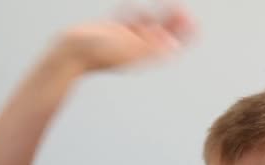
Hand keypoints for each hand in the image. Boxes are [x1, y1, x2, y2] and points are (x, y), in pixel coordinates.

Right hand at [55, 6, 194, 71]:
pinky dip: (136, 15)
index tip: (194, 24)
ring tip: (173, 8)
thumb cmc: (98, 51)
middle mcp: (137, 50)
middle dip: (173, 25)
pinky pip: (129, 23)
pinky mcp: (113, 33)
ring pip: (147, 28)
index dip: (183, 36)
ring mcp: (125, 42)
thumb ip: (152, 45)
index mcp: (143, 56)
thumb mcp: (129, 48)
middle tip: (184, 11)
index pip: (169, 47)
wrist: (71, 51)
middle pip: (160, 37)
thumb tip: (174, 45)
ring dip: (160, 18)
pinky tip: (138, 9)